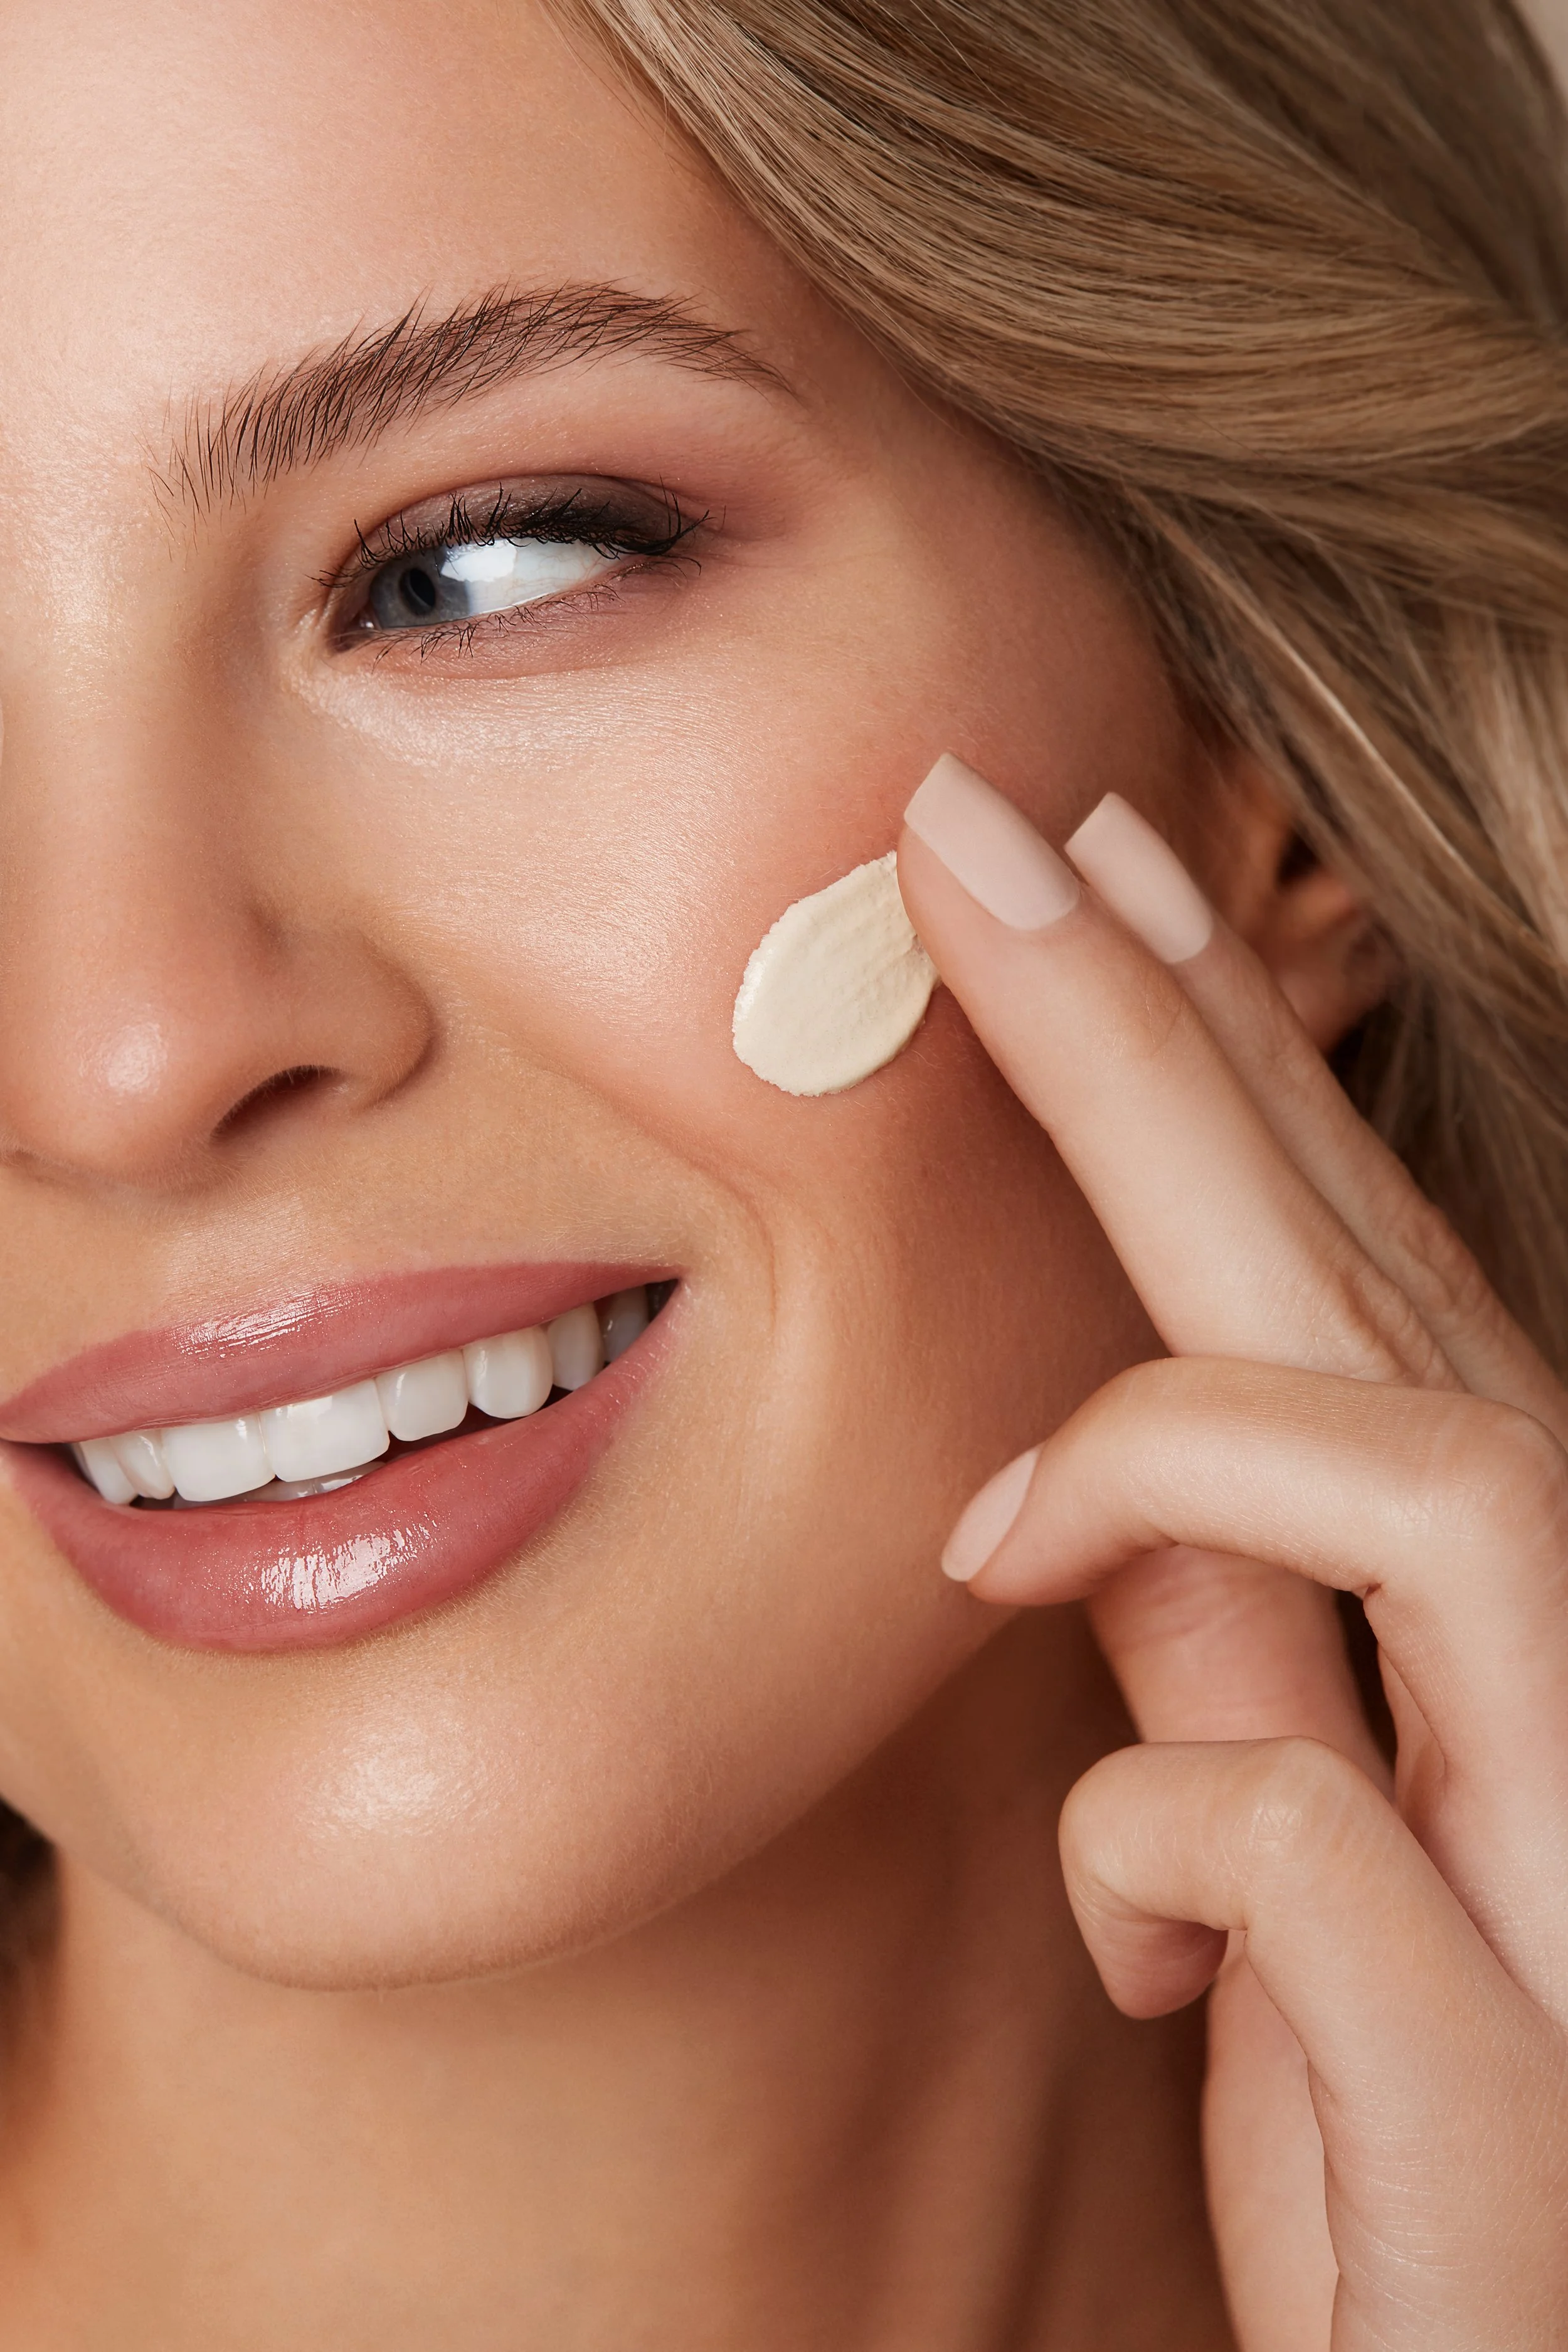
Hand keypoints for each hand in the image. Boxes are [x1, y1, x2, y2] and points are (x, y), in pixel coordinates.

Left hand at [897, 761, 1567, 2351]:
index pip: (1352, 1276)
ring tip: (993, 1531)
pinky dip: (1163, 1837)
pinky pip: (1306, 1844)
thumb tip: (1077, 1469)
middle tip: (973, 831)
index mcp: (1495, 1633)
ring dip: (1182, 1448)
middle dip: (1158, 1038)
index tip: (1079, 878)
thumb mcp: (1279, 1867)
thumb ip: (1220, 1656)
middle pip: (1369, 1284)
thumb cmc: (1393, 2146)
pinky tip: (1132, 1926)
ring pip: (1434, 1476)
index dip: (1214, 1062)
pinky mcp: (1527, 2085)